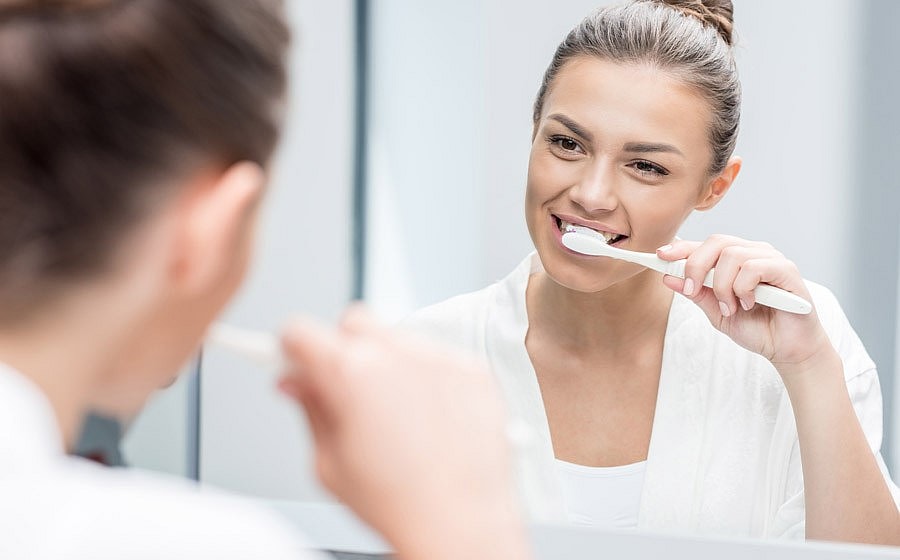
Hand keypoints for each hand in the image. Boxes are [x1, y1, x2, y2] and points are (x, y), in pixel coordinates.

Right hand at [277, 306, 528, 559]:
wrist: (461, 523)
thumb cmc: (398, 503)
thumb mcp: (329, 463)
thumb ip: (309, 409)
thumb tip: (296, 382)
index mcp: (350, 374)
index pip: (300, 331)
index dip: (292, 350)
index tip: (296, 362)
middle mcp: (395, 355)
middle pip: (353, 322)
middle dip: (343, 347)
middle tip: (347, 389)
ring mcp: (438, 358)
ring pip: (399, 336)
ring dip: (389, 360)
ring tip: (396, 413)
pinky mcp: (471, 370)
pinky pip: (438, 356)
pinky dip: (428, 376)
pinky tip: (429, 417)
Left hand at [657, 235, 831, 371]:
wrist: (788, 350)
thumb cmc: (756, 328)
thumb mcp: (717, 312)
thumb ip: (696, 294)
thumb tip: (668, 277)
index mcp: (735, 260)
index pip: (705, 245)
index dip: (682, 248)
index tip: (660, 256)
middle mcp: (753, 253)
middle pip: (716, 242)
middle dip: (696, 266)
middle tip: (692, 290)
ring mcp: (771, 259)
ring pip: (733, 255)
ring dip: (722, 285)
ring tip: (730, 307)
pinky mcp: (787, 270)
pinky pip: (754, 267)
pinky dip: (743, 288)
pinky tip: (748, 304)